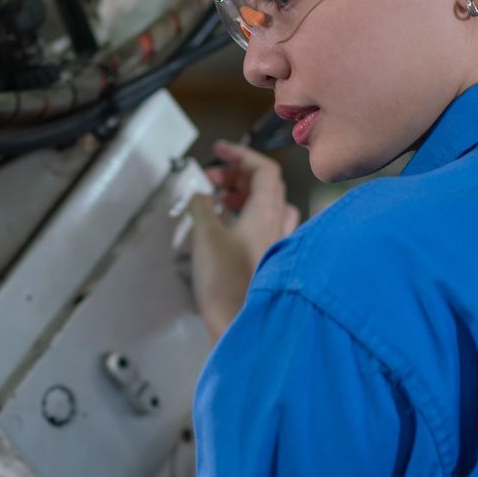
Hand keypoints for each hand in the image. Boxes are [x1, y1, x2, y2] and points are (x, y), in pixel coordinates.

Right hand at [186, 141, 299, 339]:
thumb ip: (201, 206)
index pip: (264, 169)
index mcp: (267, 211)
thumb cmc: (228, 285)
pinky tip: (226, 229)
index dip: (241, 155)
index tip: (220, 151)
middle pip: (266, 186)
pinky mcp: (268, 263)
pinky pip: (262, 229)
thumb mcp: (204, 234)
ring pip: (266, 207)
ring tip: (216, 202)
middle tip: (212, 178)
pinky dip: (244, 219)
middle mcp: (278, 225)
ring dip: (241, 197)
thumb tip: (199, 195)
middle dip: (236, 176)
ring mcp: (277, 245)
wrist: (239, 325)